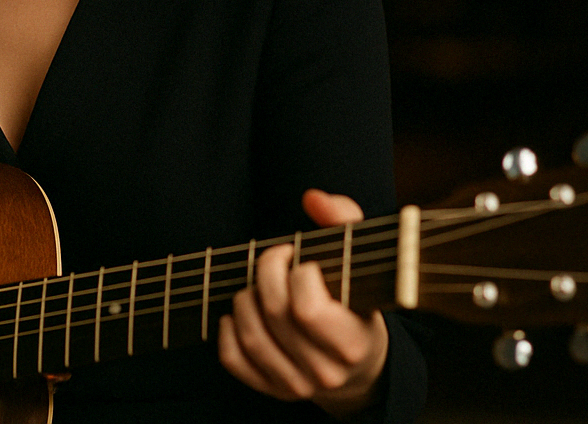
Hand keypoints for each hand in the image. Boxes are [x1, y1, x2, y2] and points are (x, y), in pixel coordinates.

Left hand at [218, 190, 388, 418]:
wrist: (359, 361)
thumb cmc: (354, 299)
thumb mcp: (360, 259)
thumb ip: (343, 220)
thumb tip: (313, 199)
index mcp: (352, 342)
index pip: (306, 308)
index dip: (298, 272)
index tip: (302, 258)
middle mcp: (325, 372)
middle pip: (273, 313)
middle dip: (266, 273)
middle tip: (276, 259)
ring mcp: (297, 385)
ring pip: (250, 335)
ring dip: (245, 298)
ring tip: (259, 283)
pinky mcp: (272, 389)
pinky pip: (233, 358)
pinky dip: (227, 329)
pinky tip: (241, 311)